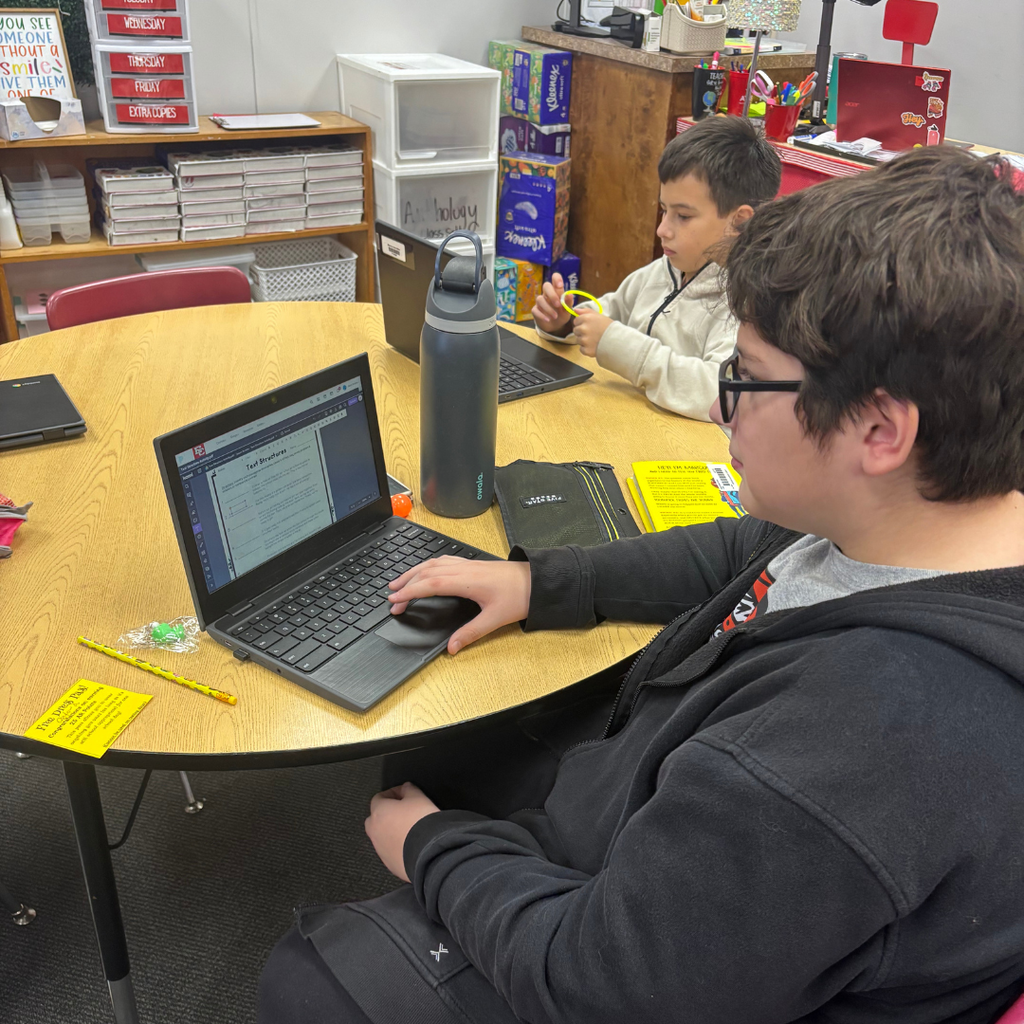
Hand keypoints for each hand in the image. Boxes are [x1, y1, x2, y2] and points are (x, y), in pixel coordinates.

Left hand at [365, 782, 439, 881]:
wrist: (429, 853)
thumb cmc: (421, 823)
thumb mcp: (418, 797)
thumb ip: (409, 789)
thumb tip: (406, 788)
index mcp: (378, 812)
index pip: (379, 798)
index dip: (392, 793)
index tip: (404, 793)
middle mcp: (375, 831)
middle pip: (376, 818)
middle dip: (388, 813)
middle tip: (405, 811)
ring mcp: (381, 850)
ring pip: (382, 836)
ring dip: (392, 831)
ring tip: (410, 829)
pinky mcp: (389, 863)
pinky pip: (390, 851)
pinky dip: (397, 846)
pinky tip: (412, 844)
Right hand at [388, 556, 530, 653]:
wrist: (537, 580)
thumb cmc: (519, 596)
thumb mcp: (494, 619)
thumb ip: (470, 633)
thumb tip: (452, 647)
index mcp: (466, 581)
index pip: (430, 585)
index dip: (410, 592)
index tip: (395, 601)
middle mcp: (464, 569)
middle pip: (427, 572)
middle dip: (406, 584)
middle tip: (391, 597)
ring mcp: (468, 564)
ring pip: (433, 564)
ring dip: (414, 572)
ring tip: (400, 582)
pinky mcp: (472, 564)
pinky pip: (443, 561)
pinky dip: (428, 566)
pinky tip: (425, 571)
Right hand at [532, 272, 572, 333]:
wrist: (556, 326)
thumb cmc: (562, 314)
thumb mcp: (567, 310)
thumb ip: (568, 302)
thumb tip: (570, 294)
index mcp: (556, 291)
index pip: (555, 278)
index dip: (556, 279)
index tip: (560, 285)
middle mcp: (547, 294)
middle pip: (546, 285)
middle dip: (552, 295)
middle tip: (558, 305)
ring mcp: (540, 302)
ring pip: (540, 299)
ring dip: (548, 309)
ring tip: (555, 317)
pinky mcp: (535, 310)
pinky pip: (535, 310)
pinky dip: (542, 315)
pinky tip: (548, 320)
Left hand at [572, 308, 613, 356]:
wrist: (618, 340)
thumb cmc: (608, 327)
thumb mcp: (598, 315)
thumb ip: (586, 311)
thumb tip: (575, 310)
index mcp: (586, 318)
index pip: (576, 321)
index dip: (582, 323)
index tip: (589, 326)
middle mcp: (583, 328)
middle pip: (575, 331)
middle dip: (582, 332)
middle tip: (592, 333)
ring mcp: (584, 340)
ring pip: (578, 340)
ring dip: (584, 341)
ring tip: (594, 340)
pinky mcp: (586, 350)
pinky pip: (581, 349)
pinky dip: (586, 349)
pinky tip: (594, 346)